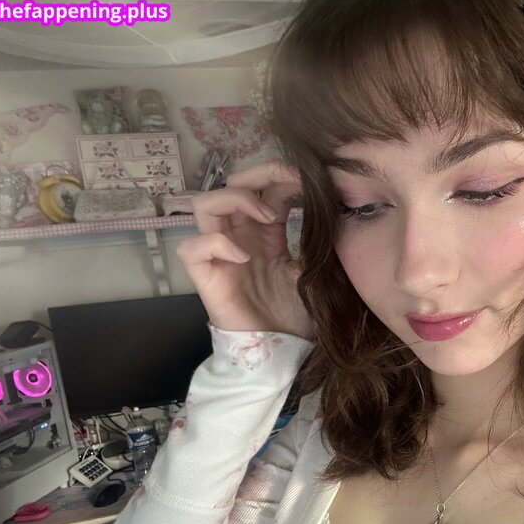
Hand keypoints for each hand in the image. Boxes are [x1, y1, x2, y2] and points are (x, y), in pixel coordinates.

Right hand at [177, 161, 314, 339]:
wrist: (284, 349)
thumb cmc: (298, 312)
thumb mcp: (314, 267)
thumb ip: (315, 237)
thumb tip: (330, 204)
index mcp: (264, 231)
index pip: (261, 186)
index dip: (280, 174)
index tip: (308, 177)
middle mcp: (239, 237)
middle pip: (230, 185)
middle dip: (259, 176)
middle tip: (290, 187)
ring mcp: (220, 255)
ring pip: (204, 205)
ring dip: (237, 201)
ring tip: (268, 218)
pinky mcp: (206, 277)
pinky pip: (193, 248)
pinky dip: (216, 244)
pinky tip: (245, 257)